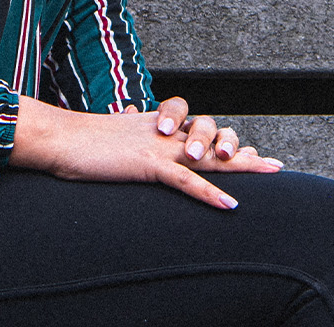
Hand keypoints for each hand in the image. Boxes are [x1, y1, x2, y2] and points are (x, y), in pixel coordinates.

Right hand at [8, 95, 282, 208]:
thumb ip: (133, 138)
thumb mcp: (115, 139)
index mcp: (157, 128)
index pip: (200, 128)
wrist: (60, 139)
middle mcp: (163, 133)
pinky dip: (209, 193)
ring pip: (208, 155)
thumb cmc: (82, 143)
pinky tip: (230, 205)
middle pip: (214, 137)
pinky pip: (185, 180)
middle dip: (243, 152)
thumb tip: (136, 132)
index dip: (226, 141)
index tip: (249, 152)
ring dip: (237, 165)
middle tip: (274, 165)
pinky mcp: (148, 165)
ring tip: (264, 172)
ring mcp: (158, 148)